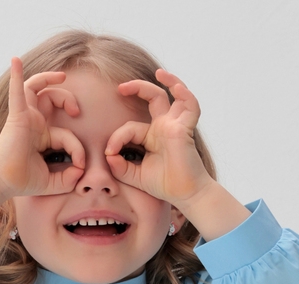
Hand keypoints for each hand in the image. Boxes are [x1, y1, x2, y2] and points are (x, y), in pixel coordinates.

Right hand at [0, 57, 85, 199]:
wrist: (3, 184)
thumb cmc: (24, 181)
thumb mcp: (54, 182)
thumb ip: (70, 177)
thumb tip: (81, 169)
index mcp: (42, 135)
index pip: (66, 133)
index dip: (77, 148)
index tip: (79, 165)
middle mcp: (33, 123)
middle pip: (51, 99)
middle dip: (67, 99)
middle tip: (77, 111)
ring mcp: (24, 117)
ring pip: (36, 87)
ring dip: (49, 78)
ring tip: (62, 76)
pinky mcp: (17, 117)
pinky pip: (16, 92)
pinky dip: (15, 75)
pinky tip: (15, 60)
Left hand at [104, 70, 214, 209]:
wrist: (185, 195)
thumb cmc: (164, 185)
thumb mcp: (135, 176)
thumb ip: (120, 167)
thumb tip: (108, 154)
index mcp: (152, 136)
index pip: (130, 127)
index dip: (117, 138)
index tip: (109, 153)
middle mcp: (164, 127)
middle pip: (153, 98)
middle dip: (137, 87)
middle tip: (120, 88)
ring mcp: (176, 126)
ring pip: (174, 95)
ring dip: (169, 80)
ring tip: (159, 73)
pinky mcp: (185, 130)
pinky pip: (190, 106)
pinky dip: (186, 95)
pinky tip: (177, 88)